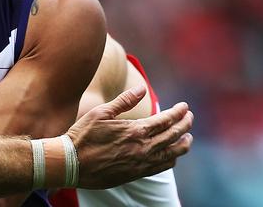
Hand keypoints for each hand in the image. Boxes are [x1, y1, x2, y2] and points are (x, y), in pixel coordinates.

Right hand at [67, 86, 193, 188]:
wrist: (72, 163)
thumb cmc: (83, 135)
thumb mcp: (100, 113)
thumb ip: (123, 101)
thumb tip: (142, 89)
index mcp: (135, 130)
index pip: (165, 120)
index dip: (177, 112)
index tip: (184, 106)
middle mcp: (143, 148)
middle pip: (173, 136)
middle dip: (185, 124)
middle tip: (190, 117)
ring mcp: (141, 163)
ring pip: (172, 154)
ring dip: (183, 143)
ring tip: (187, 136)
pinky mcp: (136, 174)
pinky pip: (162, 167)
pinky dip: (172, 158)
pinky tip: (172, 154)